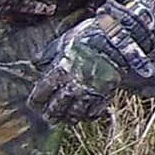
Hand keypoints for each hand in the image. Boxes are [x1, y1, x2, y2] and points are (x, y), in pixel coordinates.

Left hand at [27, 3, 152, 122]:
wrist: (119, 37)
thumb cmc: (90, 36)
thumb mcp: (64, 40)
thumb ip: (48, 54)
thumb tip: (35, 62)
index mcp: (59, 71)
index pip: (41, 94)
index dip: (36, 101)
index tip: (35, 104)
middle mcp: (73, 85)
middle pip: (56, 108)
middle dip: (51, 114)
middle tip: (49, 117)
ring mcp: (90, 91)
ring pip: (74, 113)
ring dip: (69, 118)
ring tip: (67, 119)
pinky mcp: (105, 93)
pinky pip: (94, 111)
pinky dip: (89, 115)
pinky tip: (86, 114)